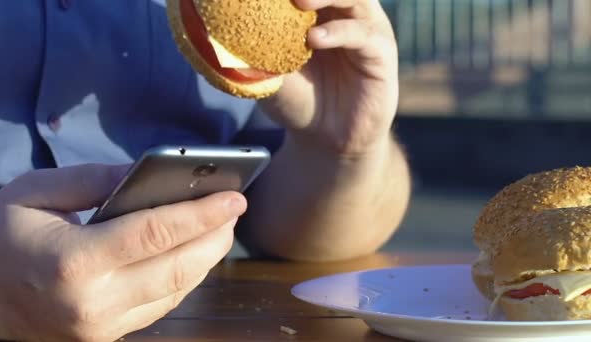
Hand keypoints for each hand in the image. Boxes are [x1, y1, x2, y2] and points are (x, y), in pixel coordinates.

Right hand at [0, 164, 245, 341]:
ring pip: (174, 294)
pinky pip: (158, 307)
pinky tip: (194, 256)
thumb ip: (96, 180)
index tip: (235, 197)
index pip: (155, 233)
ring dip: (205, 260)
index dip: (201, 214)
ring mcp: (102, 328)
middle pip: (176, 269)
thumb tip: (151, 171)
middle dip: (214, 238)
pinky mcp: (105, 338)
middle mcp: (94, 303)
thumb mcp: (35, 193)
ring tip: (222, 228)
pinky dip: (182, 280)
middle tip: (236, 210)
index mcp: (73, 261)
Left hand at [259, 0, 397, 157]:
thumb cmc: (299, 100)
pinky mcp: (381, 51)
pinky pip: (363, 34)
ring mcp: (365, 27)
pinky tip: (315, 40)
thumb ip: (250, 52)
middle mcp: (343, 11)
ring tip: (299, 1)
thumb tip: (210, 35)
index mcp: (317, 9)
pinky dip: (339, 32)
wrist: (327, 140)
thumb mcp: (268, 75)